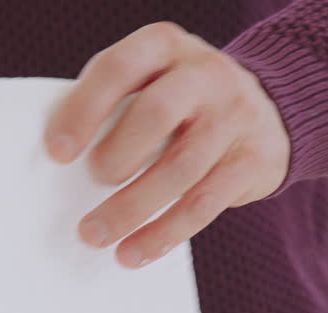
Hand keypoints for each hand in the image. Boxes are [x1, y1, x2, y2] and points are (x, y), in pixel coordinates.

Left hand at [45, 22, 290, 268]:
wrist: (270, 112)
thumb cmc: (186, 102)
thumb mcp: (155, 80)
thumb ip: (118, 104)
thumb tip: (64, 160)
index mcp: (166, 46)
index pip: (120, 68)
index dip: (84, 109)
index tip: (58, 151)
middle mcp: (206, 74)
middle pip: (158, 113)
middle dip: (117, 155)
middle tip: (92, 183)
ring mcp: (235, 117)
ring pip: (181, 168)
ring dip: (133, 208)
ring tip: (97, 234)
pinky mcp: (254, 161)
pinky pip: (204, 204)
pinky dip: (164, 233)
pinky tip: (134, 252)